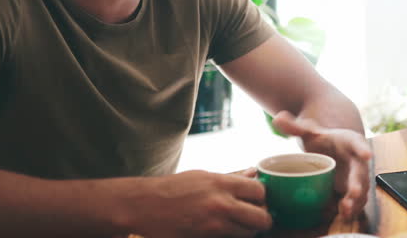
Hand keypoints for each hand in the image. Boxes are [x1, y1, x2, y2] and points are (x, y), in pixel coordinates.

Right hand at [122, 169, 271, 237]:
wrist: (144, 205)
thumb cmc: (173, 188)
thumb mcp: (203, 176)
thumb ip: (231, 178)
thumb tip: (254, 174)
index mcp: (222, 183)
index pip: (260, 191)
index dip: (262, 197)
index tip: (257, 200)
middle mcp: (221, 203)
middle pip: (262, 217)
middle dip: (262, 219)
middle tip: (255, 218)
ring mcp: (213, 225)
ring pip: (248, 233)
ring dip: (248, 231)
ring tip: (238, 225)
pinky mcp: (205, 237)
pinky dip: (232, 236)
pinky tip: (225, 231)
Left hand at [271, 111, 371, 220]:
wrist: (329, 149)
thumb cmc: (321, 139)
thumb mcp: (308, 131)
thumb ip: (295, 126)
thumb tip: (278, 118)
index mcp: (349, 140)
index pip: (357, 143)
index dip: (362, 149)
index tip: (367, 154)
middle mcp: (357, 159)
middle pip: (361, 171)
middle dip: (359, 182)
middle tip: (354, 192)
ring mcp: (356, 176)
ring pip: (360, 189)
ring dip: (355, 200)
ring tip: (345, 209)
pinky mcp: (351, 189)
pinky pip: (355, 200)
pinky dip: (351, 208)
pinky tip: (342, 215)